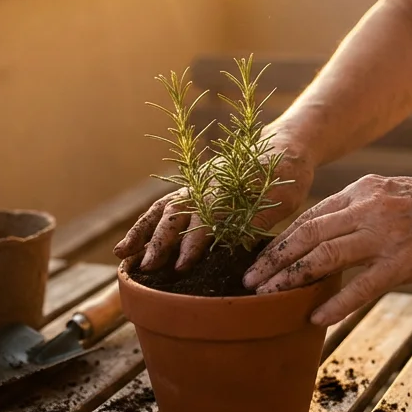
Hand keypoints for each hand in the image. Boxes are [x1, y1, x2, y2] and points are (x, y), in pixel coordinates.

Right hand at [114, 143, 314, 271]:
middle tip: (146, 268)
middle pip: (176, 213)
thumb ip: (259, 217)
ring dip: (142, 232)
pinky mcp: (194, 187)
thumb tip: (236, 244)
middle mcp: (206, 184)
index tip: (180, 266)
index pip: (206, 219)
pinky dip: (146, 222)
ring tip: (122, 254)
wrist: (287, 142)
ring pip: (163, 208)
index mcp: (229, 187)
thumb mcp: (285, 196)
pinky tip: (132, 241)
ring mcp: (197, 184)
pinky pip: (164, 204)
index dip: (192, 244)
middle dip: (159, 242)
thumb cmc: (289, 173)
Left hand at [243, 174, 411, 325]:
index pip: (310, 214)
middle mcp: (368, 206)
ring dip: (289, 279)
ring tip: (266, 298)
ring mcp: (385, 233)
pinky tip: (316, 317)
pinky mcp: (404, 260)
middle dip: (272, 258)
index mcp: (364, 189)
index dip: (281, 238)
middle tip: (247, 281)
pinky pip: (361, 285)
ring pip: (324, 255)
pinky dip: (335, 303)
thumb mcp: (395, 195)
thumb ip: (363, 211)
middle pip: (306, 233)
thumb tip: (332, 235)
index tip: (260, 256)